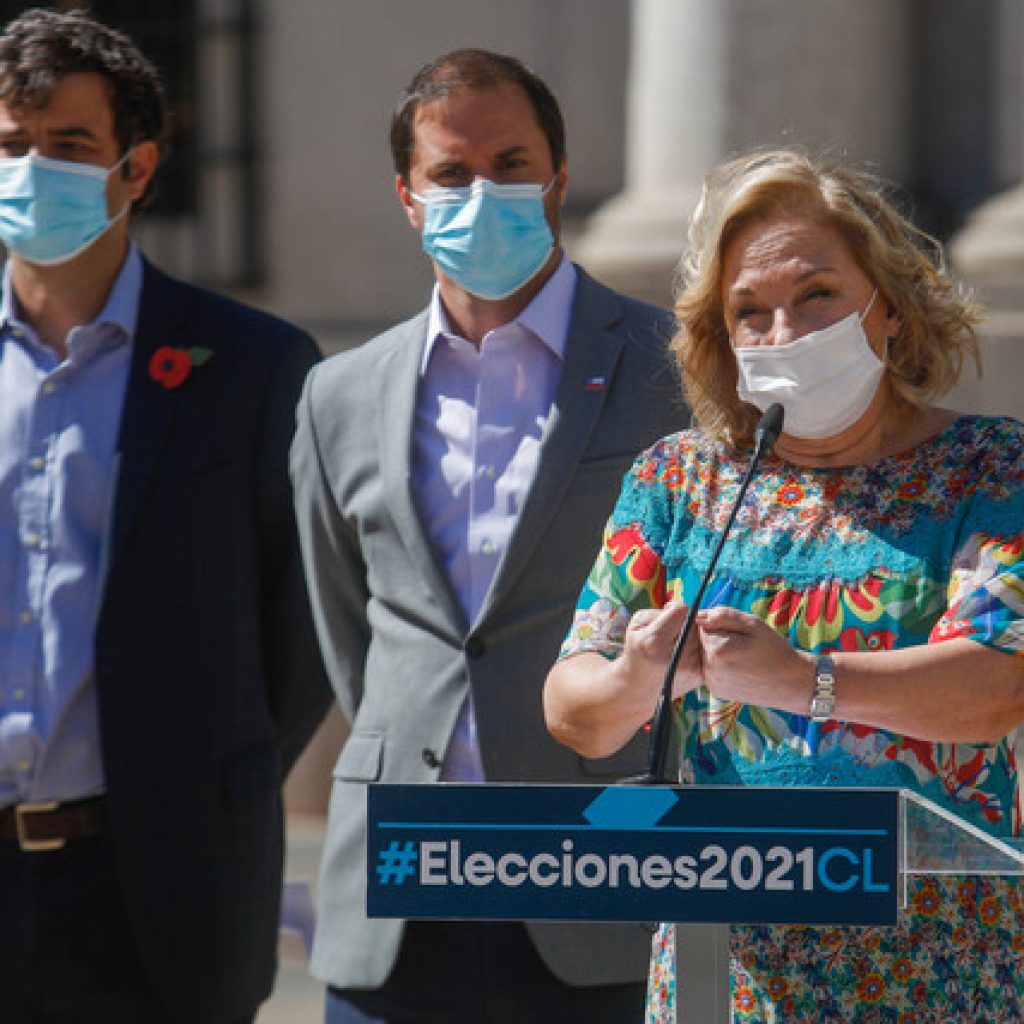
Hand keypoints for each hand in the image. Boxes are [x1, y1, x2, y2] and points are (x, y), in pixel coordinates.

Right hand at [620, 600, 703, 700]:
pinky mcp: (699, 675)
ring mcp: (689, 667)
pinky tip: (684, 654)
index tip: (668, 615)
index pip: (681, 611)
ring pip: (701, 636)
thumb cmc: (637, 650)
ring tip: (676, 644)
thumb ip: (657, 612)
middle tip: (672, 632)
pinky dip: (697, 649)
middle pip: (693, 624)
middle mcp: (675, 654)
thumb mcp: (636, 625)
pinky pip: (705, 650)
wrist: (639, 687)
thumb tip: (683, 608)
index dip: (675, 609)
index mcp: (655, 640)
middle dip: (684, 623)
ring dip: (692, 636)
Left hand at [696, 606, 812, 710]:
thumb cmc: (775, 649)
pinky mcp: (717, 692)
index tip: (740, 633)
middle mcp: (710, 669)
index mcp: (718, 650)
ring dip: (719, 653)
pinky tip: (740, 668)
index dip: (720, 625)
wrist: (791, 683)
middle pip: (702, 642)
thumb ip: (723, 615)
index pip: (702, 626)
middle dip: (719, 639)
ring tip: (743, 657)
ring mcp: (713, 683)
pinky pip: (711, 670)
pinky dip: (721, 667)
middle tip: (744, 645)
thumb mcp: (753, 624)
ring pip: (705, 657)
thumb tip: (698, 615)